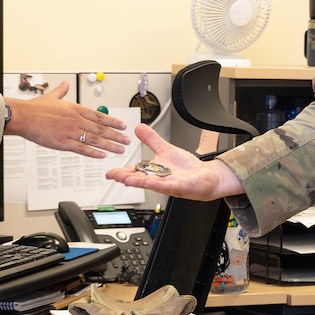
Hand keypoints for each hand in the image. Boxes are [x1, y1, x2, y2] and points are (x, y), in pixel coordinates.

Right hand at [5, 80, 128, 157]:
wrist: (23, 117)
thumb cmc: (35, 109)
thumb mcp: (51, 96)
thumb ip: (61, 91)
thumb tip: (66, 84)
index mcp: (75, 109)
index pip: (99, 115)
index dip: (113, 121)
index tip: (122, 125)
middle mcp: (76, 120)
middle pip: (101, 128)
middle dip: (116, 135)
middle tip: (126, 140)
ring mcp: (71, 131)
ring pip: (95, 139)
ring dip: (109, 145)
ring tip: (119, 150)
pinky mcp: (63, 142)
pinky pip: (82, 148)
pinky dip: (93, 152)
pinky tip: (102, 156)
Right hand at [105, 124, 242, 200]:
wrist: (205, 177)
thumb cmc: (185, 168)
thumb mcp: (165, 150)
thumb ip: (151, 140)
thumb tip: (138, 128)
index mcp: (152, 172)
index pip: (134, 172)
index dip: (121, 173)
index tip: (110, 173)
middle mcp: (158, 180)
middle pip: (139, 180)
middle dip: (126, 178)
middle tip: (114, 177)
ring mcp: (168, 184)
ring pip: (151, 184)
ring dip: (139, 183)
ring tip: (126, 180)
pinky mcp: (180, 186)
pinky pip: (168, 186)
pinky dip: (160, 184)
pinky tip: (152, 182)